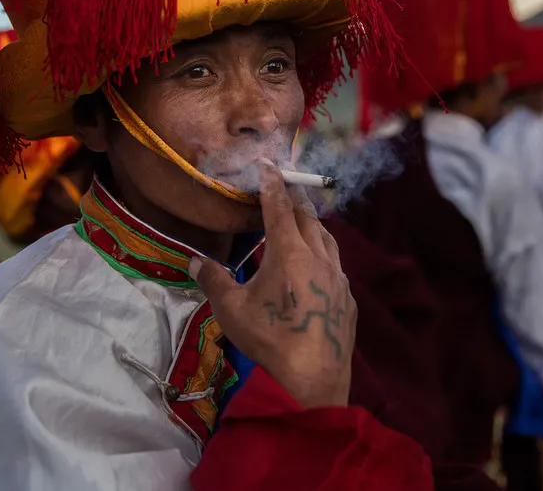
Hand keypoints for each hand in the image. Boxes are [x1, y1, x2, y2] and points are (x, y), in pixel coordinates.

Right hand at [189, 163, 355, 408]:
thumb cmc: (268, 339)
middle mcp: (317, 256)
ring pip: (326, 238)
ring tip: (300, 224)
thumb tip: (195, 260)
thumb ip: (213, 280)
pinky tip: (315, 268)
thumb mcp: (231, 310)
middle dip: (293, 201)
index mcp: (288, 251)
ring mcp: (337, 277)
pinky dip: (323, 255)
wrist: (312, 378)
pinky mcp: (347, 298)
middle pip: (307, 217)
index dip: (272, 183)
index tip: (269, 164)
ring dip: (311, 226)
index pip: (279, 206)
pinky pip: (336, 265)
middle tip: (281, 192)